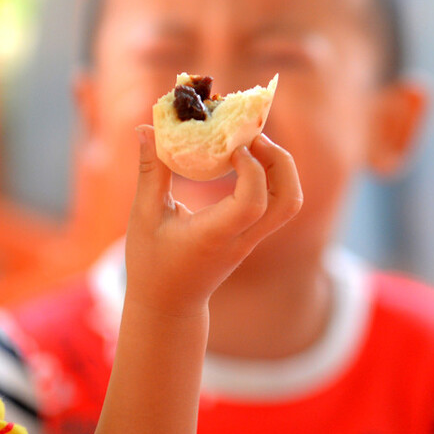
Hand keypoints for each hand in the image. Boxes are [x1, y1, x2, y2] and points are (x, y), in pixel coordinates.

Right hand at [125, 127, 301, 316]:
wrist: (170, 304)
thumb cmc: (152, 263)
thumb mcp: (144, 216)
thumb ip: (150, 172)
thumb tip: (145, 129)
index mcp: (214, 236)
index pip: (253, 203)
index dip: (252, 169)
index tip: (233, 147)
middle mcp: (241, 239)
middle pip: (288, 202)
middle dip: (280, 162)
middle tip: (254, 137)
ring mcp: (252, 240)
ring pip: (290, 203)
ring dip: (281, 168)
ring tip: (253, 145)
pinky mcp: (254, 237)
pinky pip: (278, 204)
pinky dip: (273, 177)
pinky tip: (247, 160)